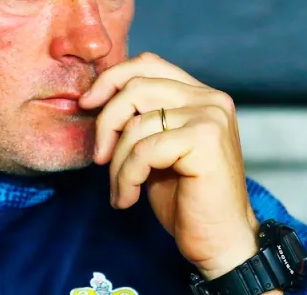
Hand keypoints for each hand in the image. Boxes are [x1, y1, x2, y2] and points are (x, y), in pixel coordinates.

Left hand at [78, 52, 258, 279]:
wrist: (219, 242)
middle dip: (107, 123)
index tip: (87, 104)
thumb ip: (139, 118)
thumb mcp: (155, 149)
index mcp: (199, 94)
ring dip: (117, 164)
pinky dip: (127, 177)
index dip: (112, 79)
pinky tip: (128, 199)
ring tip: (121, 191)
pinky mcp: (206, 141)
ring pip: (137, 124)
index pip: (148, 64)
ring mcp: (211, 117)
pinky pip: (144, 150)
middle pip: (136, 88)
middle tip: (99, 159)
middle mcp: (210, 99)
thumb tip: (94, 96)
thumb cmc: (185, 198)